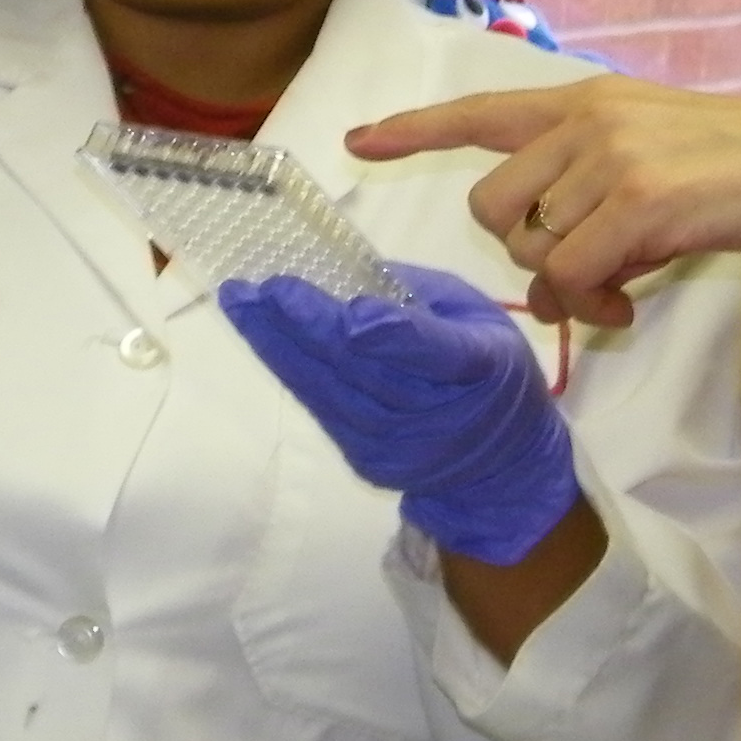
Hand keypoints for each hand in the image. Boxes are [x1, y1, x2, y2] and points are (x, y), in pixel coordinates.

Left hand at [219, 263, 577, 564]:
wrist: (499, 468)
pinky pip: (322, 408)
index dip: (389, 333)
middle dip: (307, 326)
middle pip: (364, 368)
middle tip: (260, 287)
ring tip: (241, 304)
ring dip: (279, 345)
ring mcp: (397, 444)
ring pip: (330, 390)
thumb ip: (420, 298)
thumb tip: (349, 272)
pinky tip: (263, 336)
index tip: (347, 308)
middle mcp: (436, 413)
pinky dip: (291, 368)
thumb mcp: (480, 321)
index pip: (431, 350)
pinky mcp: (367, 460)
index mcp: (480, 367)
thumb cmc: (490, 374)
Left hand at [348, 77, 740, 327]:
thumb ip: (588, 205)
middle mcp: (587, 121)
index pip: (482, 112)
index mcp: (586, 101)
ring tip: (622, 289)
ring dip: (567, 288)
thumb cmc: (740, 173)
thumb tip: (546, 291)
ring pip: (532, 249)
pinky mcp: (640, 200)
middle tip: (586, 276)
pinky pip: (573, 277)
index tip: (358, 141)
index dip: (414, 130)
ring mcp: (611, 158)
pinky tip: (631, 306)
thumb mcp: (651, 164)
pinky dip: (593, 306)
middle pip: (493, 206)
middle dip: (525, 253)